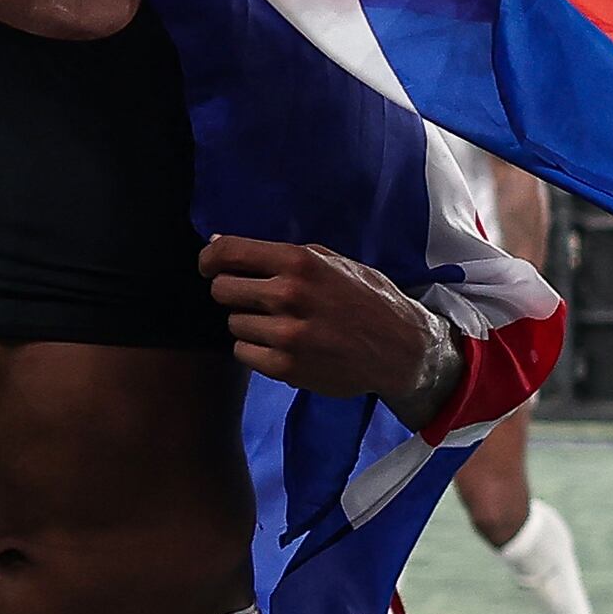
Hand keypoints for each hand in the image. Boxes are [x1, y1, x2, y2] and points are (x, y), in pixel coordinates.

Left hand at [202, 236, 445, 406]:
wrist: (402, 349)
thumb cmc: (368, 300)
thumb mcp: (333, 262)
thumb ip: (278, 255)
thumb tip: (219, 246)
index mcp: (300, 262)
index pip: (229, 254)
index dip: (210, 260)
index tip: (210, 267)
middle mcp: (290, 295)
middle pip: (222, 291)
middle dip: (233, 293)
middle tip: (254, 299)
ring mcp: (287, 334)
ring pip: (233, 324)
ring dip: (250, 324)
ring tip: (281, 325)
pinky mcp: (286, 367)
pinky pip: (244, 354)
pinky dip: (257, 350)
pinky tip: (283, 346)